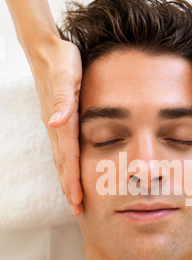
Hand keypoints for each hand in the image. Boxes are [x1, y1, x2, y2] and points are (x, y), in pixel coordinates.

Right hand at [29, 36, 82, 215]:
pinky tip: (70, 171)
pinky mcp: (57, 121)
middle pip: (63, 164)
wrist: (46, 50)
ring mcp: (55, 125)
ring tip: (74, 198)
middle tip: (77, 209)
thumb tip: (56, 122)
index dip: (72, 180)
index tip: (77, 200)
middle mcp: (56, 126)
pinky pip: (62, 149)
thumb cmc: (62, 59)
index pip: (68, 157)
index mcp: (62, 119)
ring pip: (61, 159)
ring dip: (66, 180)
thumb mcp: (66, 73)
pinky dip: (66, 165)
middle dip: (69, 188)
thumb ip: (62, 97)